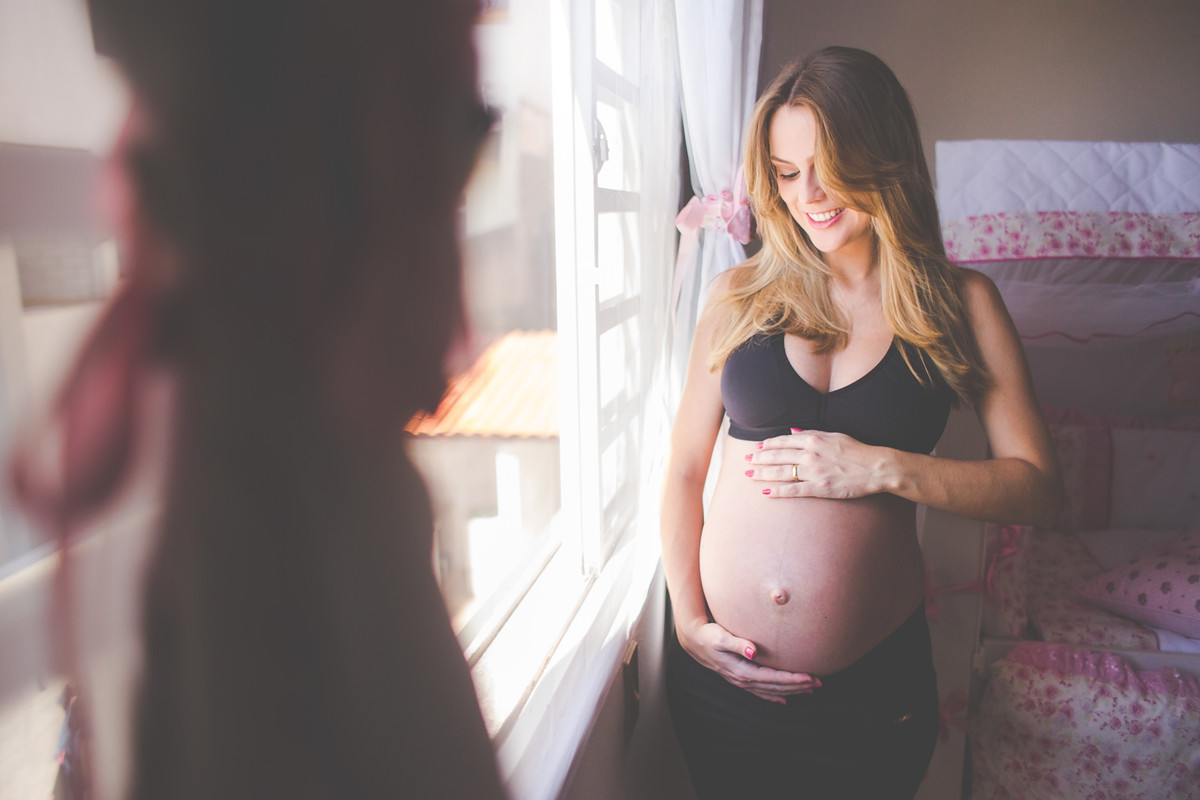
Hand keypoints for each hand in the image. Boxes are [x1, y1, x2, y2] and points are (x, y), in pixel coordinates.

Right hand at [677, 619, 820, 703]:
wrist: (695, 641)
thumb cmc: (710, 636)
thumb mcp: (722, 637)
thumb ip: (738, 644)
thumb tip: (753, 651)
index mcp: (742, 671)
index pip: (772, 678)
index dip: (791, 679)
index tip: (809, 677)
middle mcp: (743, 680)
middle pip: (775, 687)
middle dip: (797, 686)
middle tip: (818, 683)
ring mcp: (742, 682)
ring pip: (771, 691)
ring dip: (791, 691)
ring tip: (810, 690)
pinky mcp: (740, 679)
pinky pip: (761, 692)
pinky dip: (774, 696)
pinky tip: (785, 699)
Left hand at [745, 428, 890, 498]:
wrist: (875, 468)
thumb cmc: (856, 451)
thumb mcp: (834, 435)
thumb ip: (811, 434)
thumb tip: (792, 432)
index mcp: (813, 439)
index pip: (783, 441)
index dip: (767, 444)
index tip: (757, 447)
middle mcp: (810, 454)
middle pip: (777, 456)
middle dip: (759, 458)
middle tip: (746, 461)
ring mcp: (813, 471)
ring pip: (781, 472)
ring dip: (762, 474)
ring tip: (749, 475)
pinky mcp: (819, 488)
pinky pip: (793, 490)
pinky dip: (778, 492)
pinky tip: (765, 493)